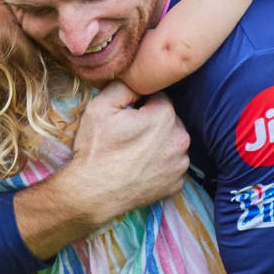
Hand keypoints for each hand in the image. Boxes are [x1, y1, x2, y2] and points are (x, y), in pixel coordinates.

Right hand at [54, 82, 190, 226]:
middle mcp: (181, 140)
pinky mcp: (177, 184)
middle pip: (169, 121)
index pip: (159, 97)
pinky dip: (160, 165)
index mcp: (166, 116)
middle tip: (128, 135)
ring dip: (159, 144)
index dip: (140, 104)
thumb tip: (137, 80)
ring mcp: (180, 165)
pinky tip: (141, 168)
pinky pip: (171, 166)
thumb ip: (123, 85)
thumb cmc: (96, 149)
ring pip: (172, 143)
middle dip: (153, 123)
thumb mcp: (101, 106)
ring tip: (134, 153)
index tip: (126, 116)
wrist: (93, 193)